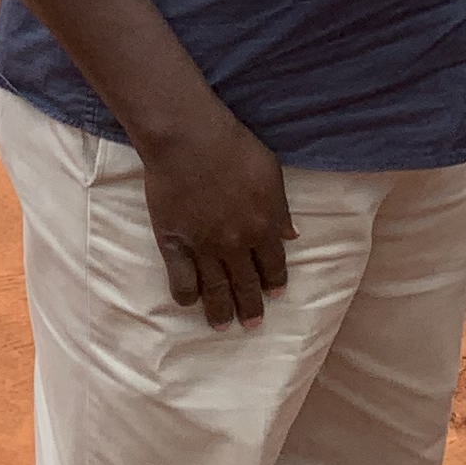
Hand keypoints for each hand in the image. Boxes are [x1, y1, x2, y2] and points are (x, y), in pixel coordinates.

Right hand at [136, 102, 295, 327]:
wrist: (188, 138)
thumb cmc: (233, 147)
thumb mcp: (270, 173)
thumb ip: (280, 209)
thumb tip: (291, 235)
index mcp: (263, 227)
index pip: (273, 266)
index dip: (275, 282)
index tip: (275, 294)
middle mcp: (236, 244)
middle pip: (246, 284)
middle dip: (251, 308)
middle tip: (252, 324)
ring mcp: (203, 247)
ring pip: (215, 290)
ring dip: (221, 311)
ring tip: (223, 326)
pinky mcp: (174, 244)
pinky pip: (181, 281)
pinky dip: (187, 295)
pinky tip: (190, 302)